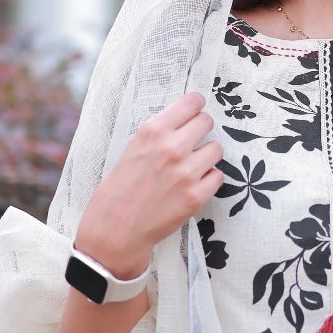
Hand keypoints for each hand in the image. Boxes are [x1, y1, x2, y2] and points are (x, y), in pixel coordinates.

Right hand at [75, 92, 223, 274]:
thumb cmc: (119, 189)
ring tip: (191, 167)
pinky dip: (209, 180)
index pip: (191, 103)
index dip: (196, 107)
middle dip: (202, 130)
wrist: (115, 229)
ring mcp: (186, 172)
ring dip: (207, 157)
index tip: (196, 110)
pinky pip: (218, 176)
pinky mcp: (195, 196)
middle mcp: (171, 148)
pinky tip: (193, 185)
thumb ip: (159, 135)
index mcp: (152, 132)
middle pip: (207, 122)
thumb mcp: (133, 150)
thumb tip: (185, 121)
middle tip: (193, 142)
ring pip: (216, 149)